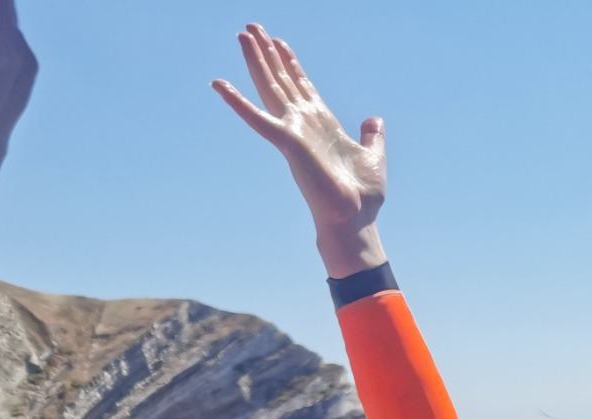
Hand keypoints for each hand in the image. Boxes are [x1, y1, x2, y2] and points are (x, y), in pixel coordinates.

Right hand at [212, 25, 386, 277]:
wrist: (355, 219)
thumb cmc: (363, 196)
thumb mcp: (373, 156)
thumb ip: (371, 136)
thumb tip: (373, 119)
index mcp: (323, 125)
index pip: (303, 86)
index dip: (291, 64)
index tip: (279, 42)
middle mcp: (304, 124)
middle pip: (282, 80)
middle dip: (268, 53)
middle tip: (252, 26)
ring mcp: (294, 132)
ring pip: (269, 88)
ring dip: (256, 60)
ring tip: (243, 34)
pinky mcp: (287, 143)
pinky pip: (257, 118)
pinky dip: (237, 102)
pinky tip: (218, 83)